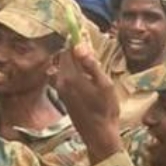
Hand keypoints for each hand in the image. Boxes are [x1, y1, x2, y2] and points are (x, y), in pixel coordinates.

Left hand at [54, 43, 120, 159]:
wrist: (98, 134)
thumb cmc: (105, 110)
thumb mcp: (104, 84)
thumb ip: (91, 65)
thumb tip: (79, 46)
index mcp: (70, 77)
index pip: (68, 50)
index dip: (75, 39)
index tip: (82, 31)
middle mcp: (60, 82)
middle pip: (64, 57)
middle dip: (75, 50)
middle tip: (90, 50)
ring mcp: (60, 90)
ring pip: (63, 66)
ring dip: (74, 61)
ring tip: (90, 65)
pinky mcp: (62, 96)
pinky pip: (64, 76)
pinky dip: (72, 71)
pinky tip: (86, 78)